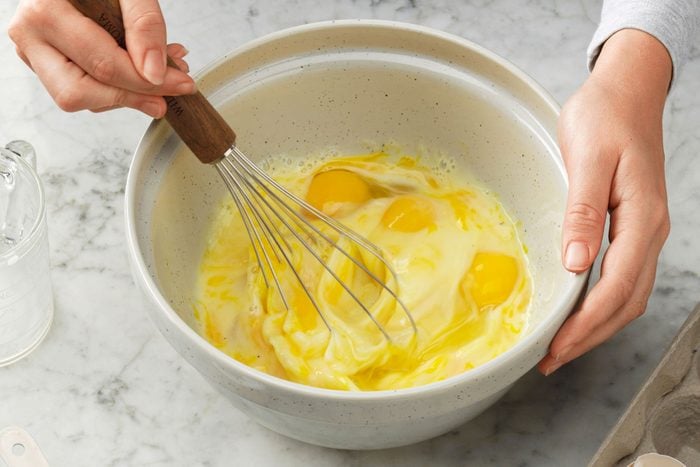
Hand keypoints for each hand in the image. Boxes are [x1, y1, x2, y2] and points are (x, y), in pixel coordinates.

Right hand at [8, 0, 194, 117]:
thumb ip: (144, 24)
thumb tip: (154, 74)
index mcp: (44, 12)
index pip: (102, 65)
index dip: (146, 82)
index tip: (181, 83)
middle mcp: (31, 37)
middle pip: (80, 92)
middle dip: (131, 97)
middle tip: (169, 91)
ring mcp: (35, 53)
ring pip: (80, 98)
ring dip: (126, 96)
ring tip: (160, 75)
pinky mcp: (48, 64)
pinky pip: (84, 90)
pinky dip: (118, 89)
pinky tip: (140, 70)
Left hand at [539, 29, 671, 374]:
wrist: (626, 91)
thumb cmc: (606, 117)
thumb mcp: (588, 159)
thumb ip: (582, 212)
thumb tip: (576, 264)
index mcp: (642, 218)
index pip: (616, 287)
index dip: (585, 323)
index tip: (556, 346)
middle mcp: (649, 231)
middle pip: (626, 302)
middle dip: (589, 336)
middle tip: (552, 359)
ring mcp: (643, 230)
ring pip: (627, 294)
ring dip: (596, 325)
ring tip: (563, 345)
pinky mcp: (631, 225)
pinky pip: (622, 275)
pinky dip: (600, 302)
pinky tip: (578, 308)